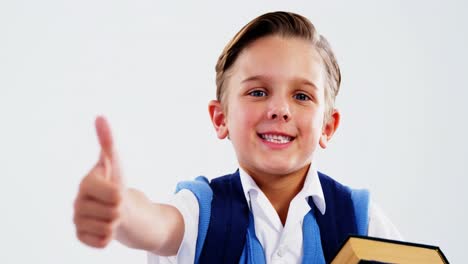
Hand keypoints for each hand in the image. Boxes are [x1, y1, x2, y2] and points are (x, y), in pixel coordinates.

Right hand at [73, 116, 124, 247]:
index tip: (115, 189)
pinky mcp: (81, 237)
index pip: (115, 195)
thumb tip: (100, 117)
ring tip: (110, 214)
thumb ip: (108, 141)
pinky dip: (108, 237)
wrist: (117, 208)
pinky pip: (102, 242)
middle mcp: (76, 203)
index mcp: (85, 184)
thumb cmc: (116, 183)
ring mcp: (77, 221)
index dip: (121, 195)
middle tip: (114, 205)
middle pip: (114, 213)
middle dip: (119, 210)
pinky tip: (104, 227)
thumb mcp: (115, 163)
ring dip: (115, 223)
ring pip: (109, 229)